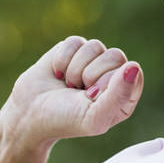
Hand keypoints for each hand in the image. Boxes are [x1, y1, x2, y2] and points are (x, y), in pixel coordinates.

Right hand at [1, 36, 143, 147]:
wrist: (29, 114)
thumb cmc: (66, 120)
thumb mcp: (94, 116)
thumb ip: (118, 96)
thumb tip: (134, 66)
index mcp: (125, 94)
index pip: (131, 73)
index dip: (108, 83)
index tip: (92, 97)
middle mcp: (112, 75)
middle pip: (115, 56)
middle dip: (91, 74)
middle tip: (79, 91)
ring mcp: (93, 60)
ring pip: (95, 46)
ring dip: (75, 68)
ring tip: (68, 85)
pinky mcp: (74, 49)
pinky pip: (75, 42)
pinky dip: (62, 59)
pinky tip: (58, 73)